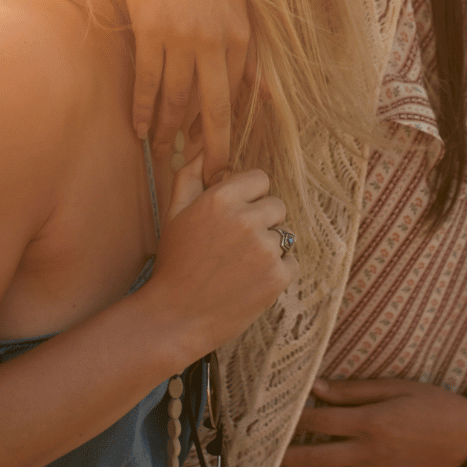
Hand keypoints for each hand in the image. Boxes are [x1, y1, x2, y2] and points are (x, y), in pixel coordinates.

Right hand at [114, 0, 253, 183]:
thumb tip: (267, 94)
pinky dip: (143, 109)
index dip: (225, 130)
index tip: (220, 154)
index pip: (234, 97)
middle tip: (207, 177)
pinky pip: (148, 82)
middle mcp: (215, 41)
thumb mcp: (238, 6)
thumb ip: (248, 49)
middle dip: (210, 149)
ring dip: (168, 132)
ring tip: (162, 154)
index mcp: (240, 37)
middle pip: (212, 109)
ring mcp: (182, 37)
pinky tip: (139, 128)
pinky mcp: (152, 31)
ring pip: (175, 99)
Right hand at [140, 143, 294, 356]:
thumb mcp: (174, 213)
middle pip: (277, 205)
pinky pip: (292, 262)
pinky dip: (276, 272)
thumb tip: (204, 150)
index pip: (261, 179)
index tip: (235, 215)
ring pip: (284, 235)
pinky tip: (249, 281)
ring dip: (268, 248)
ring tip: (239, 266)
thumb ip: (190, 175)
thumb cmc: (175, 263)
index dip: (249, 197)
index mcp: (221, 198)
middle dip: (261, 221)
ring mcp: (266, 249)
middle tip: (235, 245)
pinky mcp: (278, 277)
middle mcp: (247, 219)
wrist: (175, 316)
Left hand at [267, 378, 466, 466]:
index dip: (293, 419)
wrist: (465, 436)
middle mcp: (368, 452)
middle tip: (253, 456)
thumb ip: (354, 391)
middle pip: (315, 456)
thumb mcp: (395, 387)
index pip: (321, 421)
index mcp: (371, 422)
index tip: (269, 416)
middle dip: (282, 457)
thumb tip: (317, 389)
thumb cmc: (431, 403)